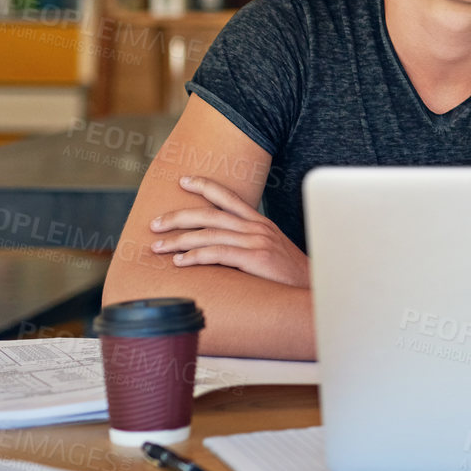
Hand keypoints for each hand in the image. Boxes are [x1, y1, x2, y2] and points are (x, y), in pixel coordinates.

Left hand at [148, 175, 308, 286]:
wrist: (316, 290)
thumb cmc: (290, 277)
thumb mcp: (271, 252)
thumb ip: (249, 245)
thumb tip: (220, 249)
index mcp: (260, 223)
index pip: (228, 197)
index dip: (205, 185)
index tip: (183, 180)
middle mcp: (257, 228)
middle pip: (210, 213)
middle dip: (178, 216)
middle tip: (154, 224)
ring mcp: (257, 242)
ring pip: (209, 233)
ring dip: (178, 240)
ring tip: (157, 247)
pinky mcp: (255, 259)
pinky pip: (218, 253)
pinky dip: (195, 256)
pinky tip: (180, 262)